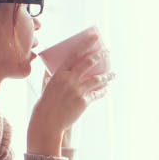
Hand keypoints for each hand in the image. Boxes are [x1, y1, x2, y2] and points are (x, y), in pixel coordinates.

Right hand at [29, 36, 114, 155]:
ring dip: (107, 76)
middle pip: (89, 63)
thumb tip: (52, 69)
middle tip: (107, 51)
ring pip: (97, 79)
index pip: (75, 54)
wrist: (47, 122)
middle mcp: (70, 80)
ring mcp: (78, 90)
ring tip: (113, 74)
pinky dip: (103, 91)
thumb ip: (50, 77)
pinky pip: (97, 94)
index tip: (95, 37)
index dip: (86, 44)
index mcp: (59, 74)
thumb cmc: (45, 105)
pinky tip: (107, 89)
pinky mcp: (83, 102)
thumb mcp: (46, 87)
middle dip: (100, 55)